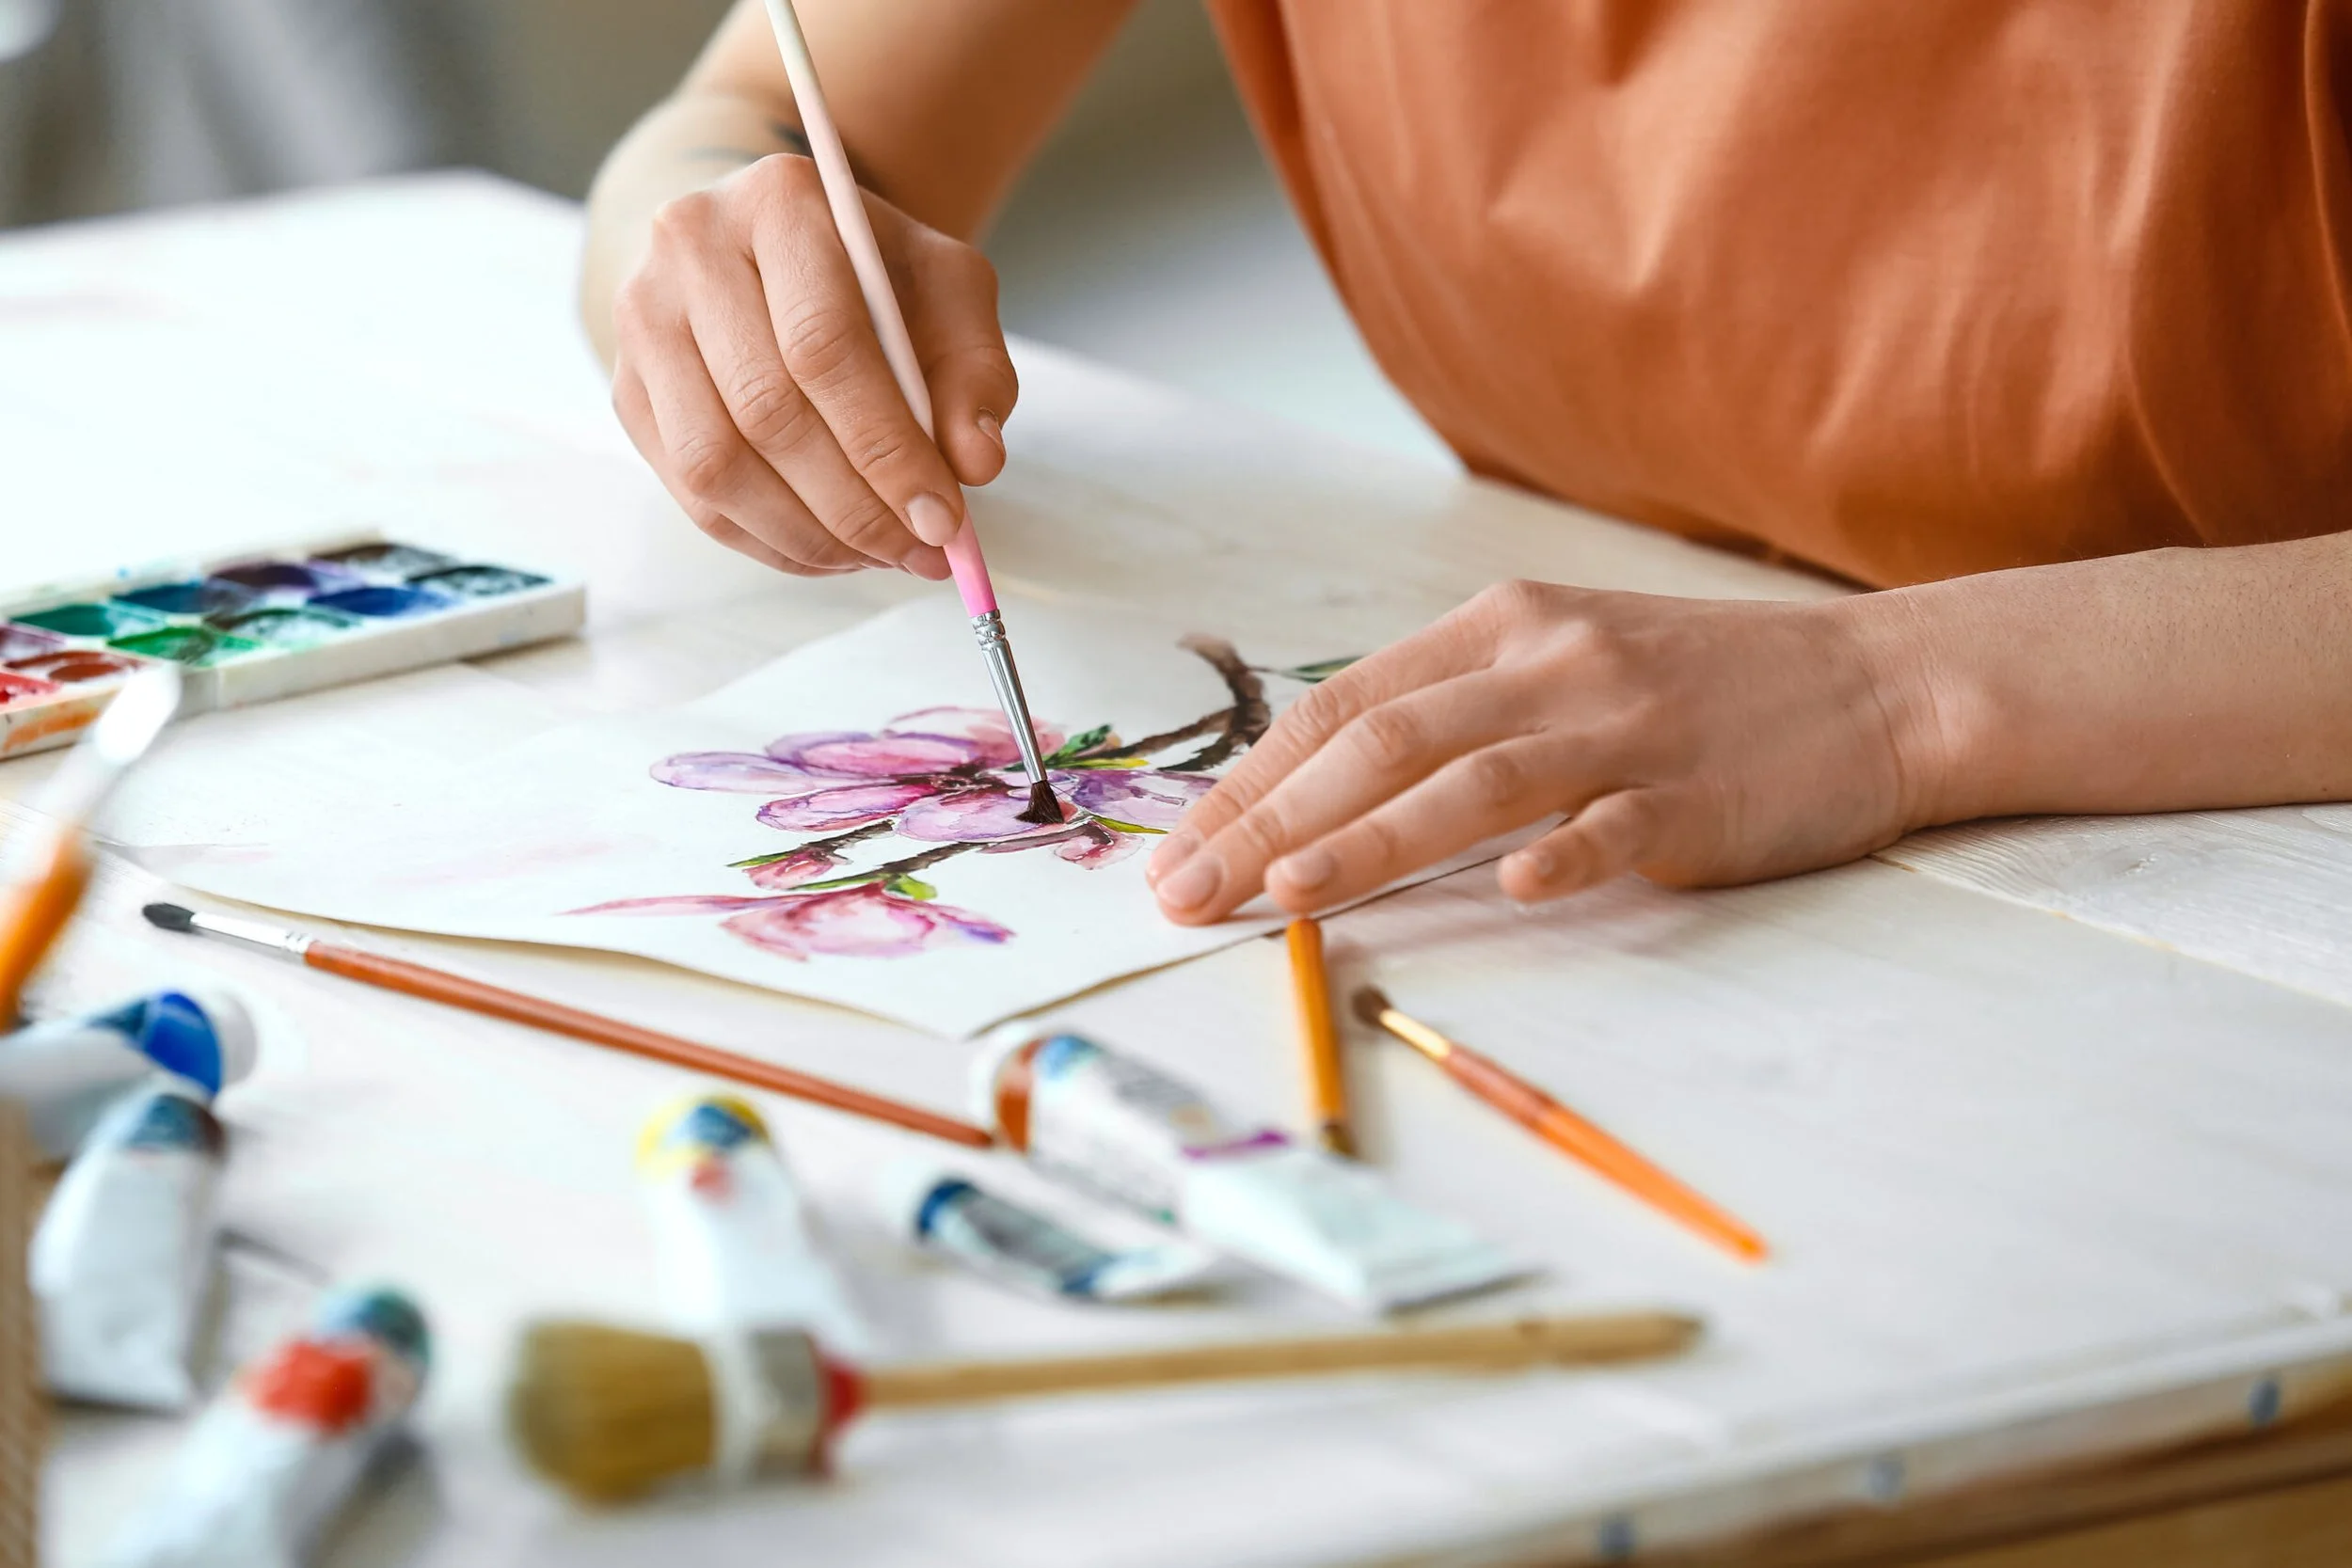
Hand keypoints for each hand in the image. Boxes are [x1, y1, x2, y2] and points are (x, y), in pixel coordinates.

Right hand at [609, 154, 1015, 578]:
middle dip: (854, 504)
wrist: (779, 255)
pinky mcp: (628, 388)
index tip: (943, 517)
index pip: (823, 344)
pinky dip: (769, 540)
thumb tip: (975, 462)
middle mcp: (691, 248)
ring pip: (715, 464)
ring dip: (808, 534)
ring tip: (880, 555)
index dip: (885, 446)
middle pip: (765, 411)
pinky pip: (692, 495)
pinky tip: (830, 548)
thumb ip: (974, 371)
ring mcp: (644, 320)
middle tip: (920, 551)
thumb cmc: (874, 275)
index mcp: (779, 202)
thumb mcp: (949, 293)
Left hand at [1146, 581, 1942, 921]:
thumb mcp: (1559, 659)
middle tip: (1186, 892)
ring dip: (1369, 840)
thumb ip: (1452, 708)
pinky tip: (1511, 891)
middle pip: (1380, 742)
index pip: (1341, 704)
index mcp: (1498, 630)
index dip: (1248, 778)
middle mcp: (1546, 665)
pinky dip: (1561, 855)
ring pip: (1471, 783)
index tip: (1176, 845)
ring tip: (1285, 892)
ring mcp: (1623, 726)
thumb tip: (1318, 783)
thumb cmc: (1696, 687)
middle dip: (1267, 820)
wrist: (1873, 685)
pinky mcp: (1696, 793)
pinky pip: (1616, 824)